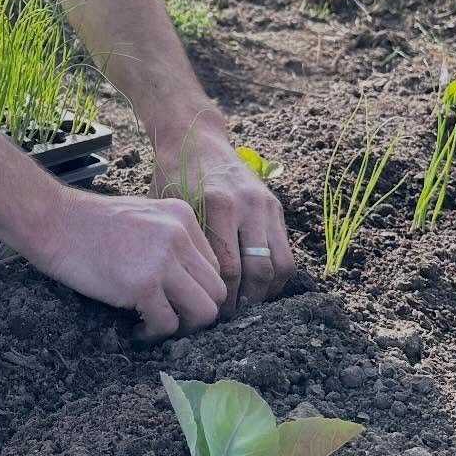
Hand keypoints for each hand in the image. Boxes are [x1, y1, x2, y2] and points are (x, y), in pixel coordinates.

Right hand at [22, 182, 227, 339]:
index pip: (214, 266)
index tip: (177, 300)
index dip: (198, 289)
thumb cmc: (89, 222)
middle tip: (171, 318)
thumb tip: (186, 280)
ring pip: (204, 311)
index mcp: (182, 216)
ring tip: (157, 326)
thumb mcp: (142, 216)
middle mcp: (179, 236)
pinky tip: (135, 329)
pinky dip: (153, 334)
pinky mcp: (142, 285)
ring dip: (183, 327)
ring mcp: (162, 260)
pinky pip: (167, 324)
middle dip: (197, 312)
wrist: (52, 220)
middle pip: (217, 290)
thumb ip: (169, 240)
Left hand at [152, 132, 294, 315]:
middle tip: (227, 316)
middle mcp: (246, 205)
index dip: (221, 298)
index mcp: (217, 205)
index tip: (209, 313)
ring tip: (245, 305)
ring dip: (264, 292)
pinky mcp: (275, 206)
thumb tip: (184, 293)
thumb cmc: (172, 176)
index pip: (228, 269)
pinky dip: (275, 276)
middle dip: (243, 301)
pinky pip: (285, 252)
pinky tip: (258, 287)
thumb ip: (185, 246)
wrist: (194, 138)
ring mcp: (265, 206)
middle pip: (255, 272)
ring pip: (278, 266)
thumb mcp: (169, 208)